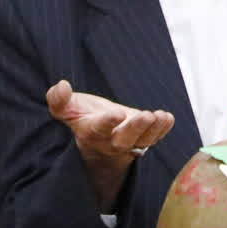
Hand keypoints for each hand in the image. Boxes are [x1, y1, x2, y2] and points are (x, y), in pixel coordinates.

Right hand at [45, 80, 174, 209]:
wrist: (97, 133)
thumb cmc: (81, 116)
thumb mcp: (65, 109)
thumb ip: (59, 100)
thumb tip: (61, 86)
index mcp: (91, 132)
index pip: (99, 129)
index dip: (107, 123)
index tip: (116, 113)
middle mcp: (111, 141)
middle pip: (124, 140)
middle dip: (136, 129)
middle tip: (146, 115)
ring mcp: (130, 141)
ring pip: (143, 141)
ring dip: (154, 129)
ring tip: (161, 116)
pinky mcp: (143, 138)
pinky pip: (155, 138)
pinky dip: (163, 129)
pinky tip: (167, 118)